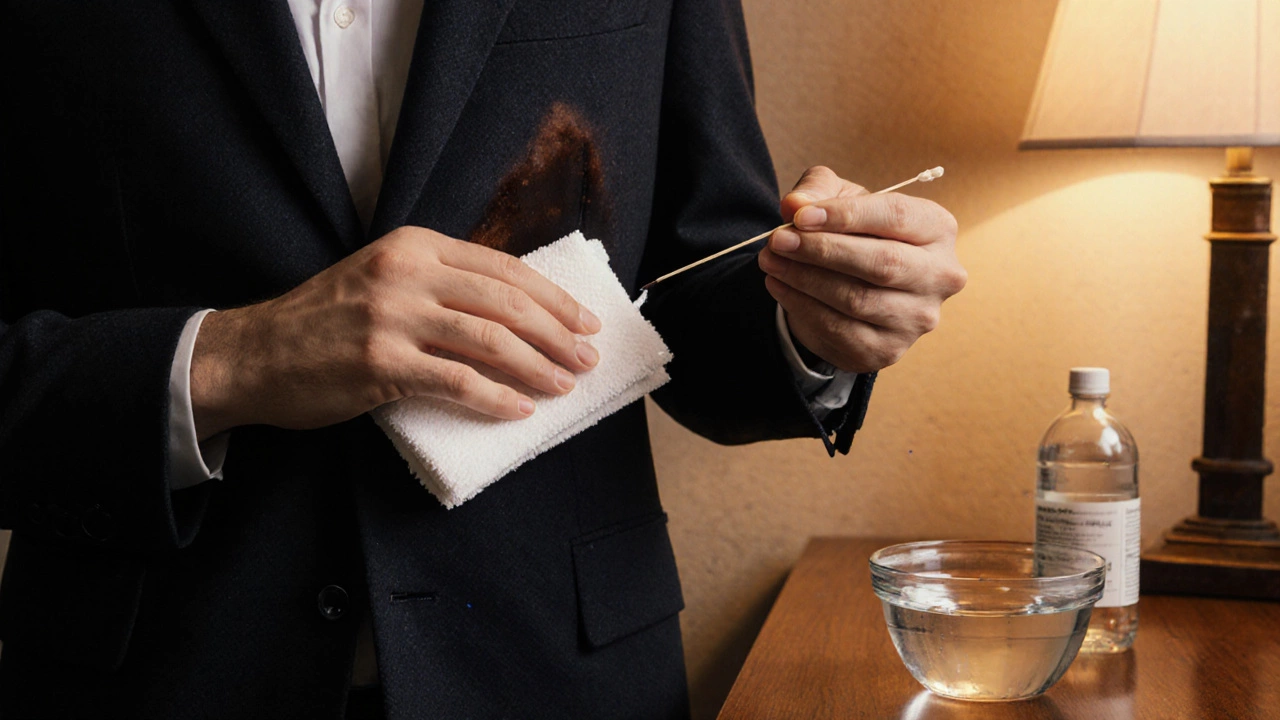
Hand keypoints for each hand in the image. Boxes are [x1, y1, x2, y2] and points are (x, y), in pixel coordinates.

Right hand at [190, 226, 601, 438]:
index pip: (502, 267)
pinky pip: (458, 381)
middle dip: (557, 333)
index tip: (584, 320)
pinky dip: (497, 398)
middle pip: (506, 301)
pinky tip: (520, 410)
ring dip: (538, 366)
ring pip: (491, 339)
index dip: (551, 297)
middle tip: (587, 359)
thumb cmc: (324, 321)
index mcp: (413, 246)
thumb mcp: (382, 278)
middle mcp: (407, 273)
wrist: (254, 355)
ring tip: (565, 385)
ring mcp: (393, 316)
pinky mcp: (382, 362)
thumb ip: (438, 282)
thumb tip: (513, 309)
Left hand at [757, 166, 965, 372]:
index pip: (896, 216)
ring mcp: (917, 318)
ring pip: (857, 299)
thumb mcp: (839, 198)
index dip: (845, 215)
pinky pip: (839, 329)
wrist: (855, 286)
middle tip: (779, 240)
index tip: (800, 215)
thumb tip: (795, 205)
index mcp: (938, 228)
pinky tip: (779, 285)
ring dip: (805, 278)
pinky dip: (801, 305)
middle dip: (823, 251)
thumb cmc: (854, 232)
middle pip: (883, 263)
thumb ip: (818, 190)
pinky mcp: (887, 349)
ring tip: (770, 260)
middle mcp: (940, 276)